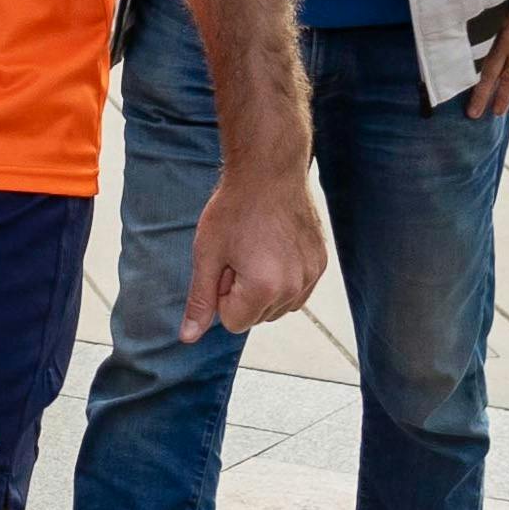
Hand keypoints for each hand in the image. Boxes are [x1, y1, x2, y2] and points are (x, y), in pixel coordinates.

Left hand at [183, 162, 325, 337]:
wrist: (268, 172)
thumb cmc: (233, 209)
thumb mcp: (207, 255)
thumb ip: (200, 300)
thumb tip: (188, 337)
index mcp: (264, 288)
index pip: (233, 323)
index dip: (222, 294)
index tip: (225, 264)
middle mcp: (294, 288)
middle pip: (257, 317)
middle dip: (242, 292)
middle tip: (240, 253)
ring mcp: (312, 276)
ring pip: (278, 307)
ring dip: (263, 288)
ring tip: (257, 249)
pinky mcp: (321, 264)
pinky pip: (297, 291)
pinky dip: (283, 279)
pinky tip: (274, 248)